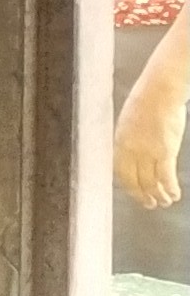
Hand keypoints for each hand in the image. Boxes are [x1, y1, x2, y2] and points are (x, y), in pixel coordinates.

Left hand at [115, 70, 186, 211]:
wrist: (161, 91)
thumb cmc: (147, 100)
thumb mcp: (128, 121)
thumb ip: (129, 139)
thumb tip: (133, 153)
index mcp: (120, 142)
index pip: (120, 172)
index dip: (128, 186)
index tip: (135, 192)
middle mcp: (131, 151)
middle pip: (135, 181)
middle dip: (142, 196)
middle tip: (149, 204)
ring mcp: (148, 152)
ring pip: (152, 182)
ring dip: (159, 195)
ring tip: (164, 202)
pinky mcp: (166, 152)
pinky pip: (166, 177)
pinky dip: (170, 189)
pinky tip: (175, 195)